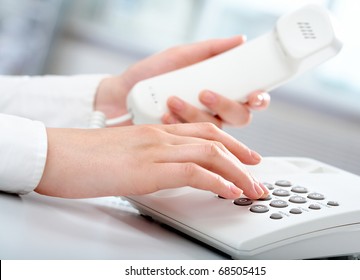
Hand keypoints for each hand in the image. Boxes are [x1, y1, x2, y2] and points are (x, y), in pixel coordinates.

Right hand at [36, 123, 268, 198]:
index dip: (231, 142)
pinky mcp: (148, 169)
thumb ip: (152, 158)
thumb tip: (169, 172)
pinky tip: (228, 192)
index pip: (204, 130)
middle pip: (215, 140)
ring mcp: (156, 150)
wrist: (58, 155)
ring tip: (252, 189)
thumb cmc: (86, 156)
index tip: (245, 157)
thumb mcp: (127, 153)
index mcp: (157, 131)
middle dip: (242, 158)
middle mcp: (161, 136)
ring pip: (211, 154)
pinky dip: (216, 182)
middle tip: (258, 175)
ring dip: (237, 173)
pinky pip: (193, 172)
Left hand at [94, 36, 269, 126]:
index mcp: (220, 91)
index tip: (253, 95)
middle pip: (240, 117)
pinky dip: (178, 123)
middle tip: (204, 93)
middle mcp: (214, 111)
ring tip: (172, 100)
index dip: (258, 99)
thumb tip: (240, 40)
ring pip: (215, 128)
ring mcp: (198, 127)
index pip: (250, 99)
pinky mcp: (182, 141)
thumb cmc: (151, 74)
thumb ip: (210, 49)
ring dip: (194, 113)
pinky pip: (191, 138)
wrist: (120, 95)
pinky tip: (163, 115)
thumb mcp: (180, 55)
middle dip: (225, 105)